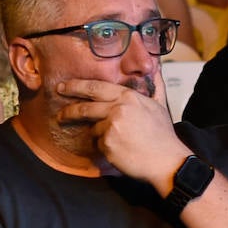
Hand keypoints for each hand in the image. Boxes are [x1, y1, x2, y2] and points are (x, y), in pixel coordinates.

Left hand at [55, 79, 187, 187]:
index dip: (76, 86)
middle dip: (69, 111)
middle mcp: (118, 108)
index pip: (95, 87)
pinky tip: (123, 151)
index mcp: (128, 97)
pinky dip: (107, 149)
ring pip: (95, 129)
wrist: (167, 161)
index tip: (63, 87)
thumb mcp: (160, 104)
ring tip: (123, 142)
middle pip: (85, 108)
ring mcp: (111, 126)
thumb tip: (156, 66)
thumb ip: (154, 85)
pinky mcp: (108, 144)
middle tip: (60, 115)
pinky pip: (99, 145)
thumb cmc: (163, 135)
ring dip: (103, 136)